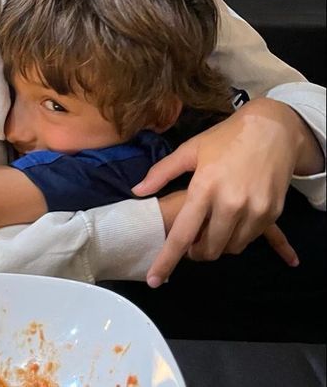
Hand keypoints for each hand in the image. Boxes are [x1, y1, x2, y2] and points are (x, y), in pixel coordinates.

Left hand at [134, 98, 319, 285]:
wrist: (272, 130)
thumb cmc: (225, 138)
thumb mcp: (191, 150)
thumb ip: (162, 173)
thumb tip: (137, 191)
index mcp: (204, 187)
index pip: (182, 234)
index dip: (167, 259)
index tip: (154, 280)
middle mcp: (230, 203)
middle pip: (208, 249)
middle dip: (197, 251)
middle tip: (193, 239)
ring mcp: (254, 210)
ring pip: (231, 248)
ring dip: (218, 245)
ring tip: (213, 226)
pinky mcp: (272, 212)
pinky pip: (250, 239)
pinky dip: (238, 236)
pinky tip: (233, 219)